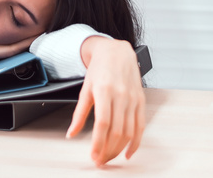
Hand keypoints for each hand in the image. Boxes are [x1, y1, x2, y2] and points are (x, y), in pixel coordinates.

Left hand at [67, 36, 145, 166]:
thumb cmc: (100, 69)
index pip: (102, 123)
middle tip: (100, 160)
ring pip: (129, 131)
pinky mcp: (141, 100)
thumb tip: (71, 133)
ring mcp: (133, 98)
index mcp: (104, 90)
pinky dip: (136, 142)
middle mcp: (121, 95)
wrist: (117, 51)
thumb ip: (79, 113)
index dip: (98, 143)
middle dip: (108, 150)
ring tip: (109, 157)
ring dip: (119, 149)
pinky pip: (141, 126)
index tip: (93, 156)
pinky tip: (128, 152)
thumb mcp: (85, 89)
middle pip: (117, 131)